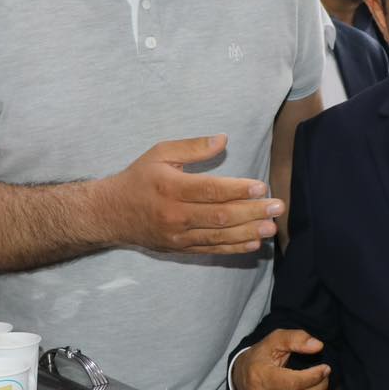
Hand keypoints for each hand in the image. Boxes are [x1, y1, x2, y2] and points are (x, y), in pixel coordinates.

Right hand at [102, 135, 283, 254]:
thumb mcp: (160, 153)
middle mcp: (175, 214)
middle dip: (252, 212)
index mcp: (171, 187)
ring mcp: (178, 235)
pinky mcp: (179, 248)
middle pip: (219, 216)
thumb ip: (192, 147)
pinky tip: (253, 242)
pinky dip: (233, 247)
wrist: (111, 214)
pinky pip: (211, 249)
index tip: (261, 187)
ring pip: (218, 235)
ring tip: (271, 227)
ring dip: (248, 232)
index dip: (237, 190)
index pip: (210, 190)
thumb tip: (223, 139)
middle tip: (277, 207)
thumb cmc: (139, 178)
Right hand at [231, 329, 329, 389]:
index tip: (325, 368)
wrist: (241, 379)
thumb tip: (318, 346)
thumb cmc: (262, 357)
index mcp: (259, 376)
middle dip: (320, 387)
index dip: (315, 376)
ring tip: (322, 388)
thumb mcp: (275, 340)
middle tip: (325, 377)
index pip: (294, 383)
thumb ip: (296, 338)